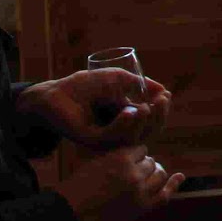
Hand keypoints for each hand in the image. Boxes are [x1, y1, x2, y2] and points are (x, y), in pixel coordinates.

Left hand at [18, 69, 170, 147]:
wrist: (56, 92)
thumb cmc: (85, 84)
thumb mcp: (118, 79)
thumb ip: (140, 85)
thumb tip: (164, 91)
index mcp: (126, 120)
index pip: (151, 121)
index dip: (161, 111)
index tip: (166, 96)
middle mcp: (119, 132)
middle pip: (148, 132)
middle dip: (158, 117)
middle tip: (161, 101)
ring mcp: (106, 139)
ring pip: (134, 138)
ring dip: (144, 122)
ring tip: (147, 106)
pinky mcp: (92, 141)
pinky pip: (114, 137)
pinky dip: (124, 125)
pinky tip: (130, 112)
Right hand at [56, 143, 183, 220]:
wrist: (69, 215)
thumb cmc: (75, 189)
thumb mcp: (92, 162)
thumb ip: (112, 157)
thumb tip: (128, 154)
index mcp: (119, 156)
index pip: (141, 149)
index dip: (136, 155)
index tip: (131, 160)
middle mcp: (133, 171)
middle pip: (151, 162)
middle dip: (145, 166)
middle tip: (135, 173)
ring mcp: (140, 190)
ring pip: (159, 175)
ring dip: (155, 175)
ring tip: (147, 178)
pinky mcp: (142, 207)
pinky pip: (165, 194)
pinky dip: (174, 184)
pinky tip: (180, 177)